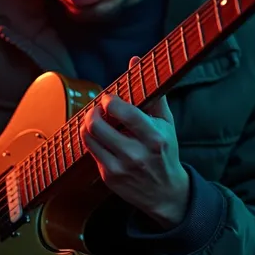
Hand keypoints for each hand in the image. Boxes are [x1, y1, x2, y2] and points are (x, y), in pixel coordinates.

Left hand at [81, 57, 189, 228]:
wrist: (166, 193)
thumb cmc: (166, 152)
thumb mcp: (166, 123)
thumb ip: (152, 92)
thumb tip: (135, 60)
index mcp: (155, 138)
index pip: (125, 112)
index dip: (110, 100)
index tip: (109, 98)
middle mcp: (137, 154)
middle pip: (98, 125)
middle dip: (93, 111)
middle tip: (98, 107)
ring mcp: (121, 167)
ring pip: (89, 137)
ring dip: (87, 122)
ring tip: (95, 118)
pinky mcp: (109, 177)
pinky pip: (90, 150)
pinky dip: (90, 138)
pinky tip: (99, 134)